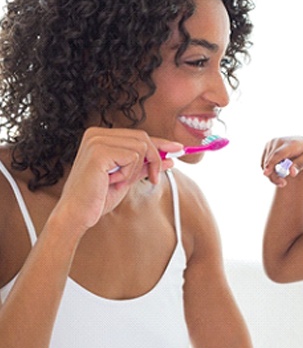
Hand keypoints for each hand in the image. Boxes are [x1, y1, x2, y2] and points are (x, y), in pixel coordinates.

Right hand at [52, 127, 181, 234]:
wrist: (77, 214)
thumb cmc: (98, 197)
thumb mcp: (128, 177)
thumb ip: (146, 165)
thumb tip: (170, 158)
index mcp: (101, 136)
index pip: (138, 135)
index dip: (161, 143)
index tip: (179, 148)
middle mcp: (96, 133)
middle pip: (143, 137)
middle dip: (154, 158)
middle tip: (154, 178)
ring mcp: (96, 140)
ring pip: (141, 146)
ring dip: (136, 169)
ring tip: (119, 181)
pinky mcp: (99, 151)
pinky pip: (132, 156)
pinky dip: (128, 172)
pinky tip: (113, 181)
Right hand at [261, 136, 302, 186]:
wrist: (301, 144)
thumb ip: (300, 165)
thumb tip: (292, 173)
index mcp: (290, 143)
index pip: (278, 154)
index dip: (272, 163)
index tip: (266, 173)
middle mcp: (278, 141)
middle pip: (271, 161)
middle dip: (274, 176)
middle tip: (283, 184)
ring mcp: (271, 143)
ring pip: (265, 164)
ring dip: (272, 175)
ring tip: (283, 180)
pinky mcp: (267, 147)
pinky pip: (263, 164)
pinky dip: (269, 171)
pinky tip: (278, 172)